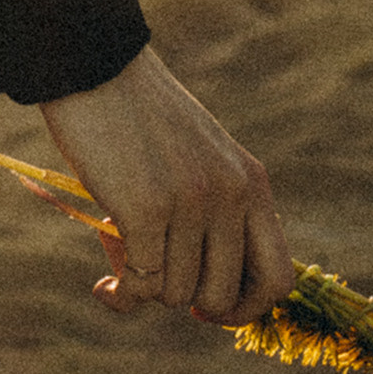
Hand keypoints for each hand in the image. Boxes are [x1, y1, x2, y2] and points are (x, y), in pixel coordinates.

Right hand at [39, 44, 293, 327]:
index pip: (278, 279)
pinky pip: (141, 284)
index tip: (205, 306)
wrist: (94, 65)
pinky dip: (121, 294)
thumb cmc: (137, 115)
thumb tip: (203, 295)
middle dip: (182, 299)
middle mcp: (231, 194)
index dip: (245, 307)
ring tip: (117, 252)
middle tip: (151, 275)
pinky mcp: (148, 208)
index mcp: (252, 182)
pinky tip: (105, 286)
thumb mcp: (200, 157)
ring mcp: (191, 202)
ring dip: (143, 286)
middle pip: (219, 297)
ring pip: (174, 293)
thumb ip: (216, 210)